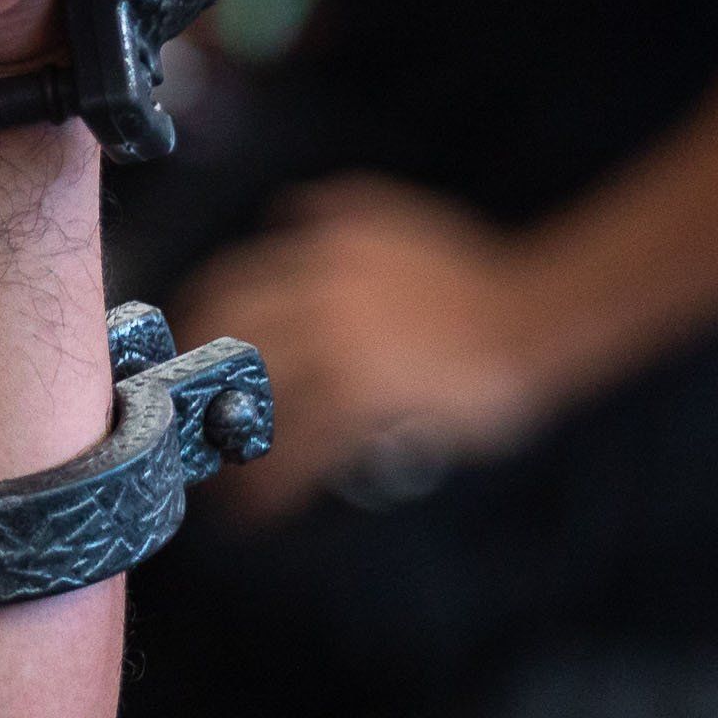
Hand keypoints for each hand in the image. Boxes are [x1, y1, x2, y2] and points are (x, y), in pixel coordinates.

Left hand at [177, 176, 562, 510]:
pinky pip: (305, 446)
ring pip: (264, 402)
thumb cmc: (470, 272)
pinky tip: (263, 507)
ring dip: (234, 449)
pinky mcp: (367, 399)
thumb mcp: (396, 219)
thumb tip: (286, 211)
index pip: (233, 285)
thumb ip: (337, 210)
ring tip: (219, 483)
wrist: (533, 315)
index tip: (184, 352)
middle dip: (203, 391)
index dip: (199, 325)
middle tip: (185, 424)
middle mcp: (318, 297)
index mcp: (320, 253)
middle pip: (234, 347)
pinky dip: (278, 483)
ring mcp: (341, 348)